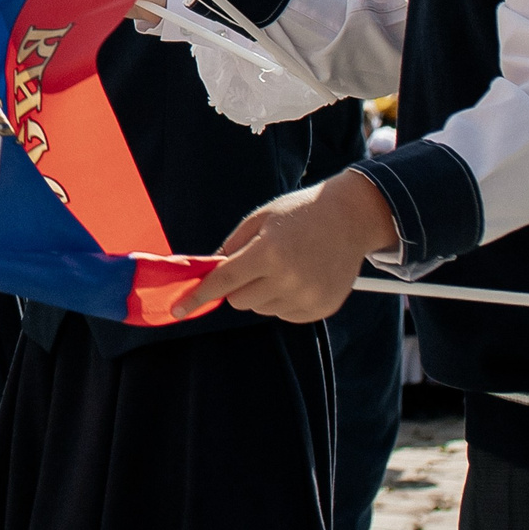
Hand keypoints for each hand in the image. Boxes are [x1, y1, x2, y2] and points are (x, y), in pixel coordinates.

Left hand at [174, 170, 400, 322]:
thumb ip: (230, 248)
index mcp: (269, 253)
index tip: (178, 310)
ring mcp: (309, 297)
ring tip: (284, 265)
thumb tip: (207, 274)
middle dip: (237, 286)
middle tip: (255, 263)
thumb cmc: (298, 214)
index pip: (223, 282)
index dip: (198, 296)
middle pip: (239, 301)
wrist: (350, 219)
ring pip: (261, 309)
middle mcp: (290, 279)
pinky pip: (284, 315)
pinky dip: (282, 301)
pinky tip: (298, 277)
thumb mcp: (258, 220)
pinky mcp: (322, 308)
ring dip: (260, 293)